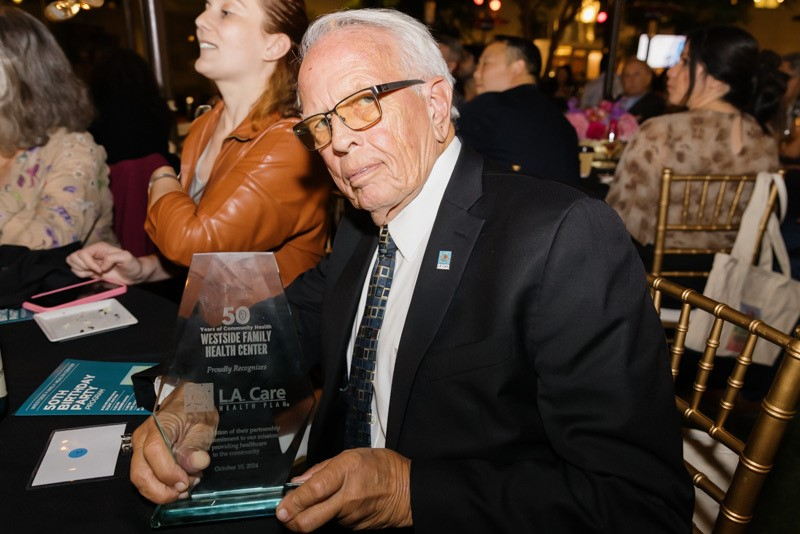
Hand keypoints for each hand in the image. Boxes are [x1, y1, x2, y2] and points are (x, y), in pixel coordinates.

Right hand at [66, 242, 162, 284]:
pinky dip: (81, 274)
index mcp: (99, 247)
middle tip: (95, 271)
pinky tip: (92, 275)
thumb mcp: (127, 258)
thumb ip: (114, 257)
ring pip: (72, 263)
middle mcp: (92, 252)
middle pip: (73, 257)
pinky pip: (76, 270)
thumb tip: (101, 265)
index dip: (88, 263)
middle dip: (82, 266)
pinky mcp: (89, 269)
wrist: (134, 275)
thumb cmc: (132, 265)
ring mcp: (89, 261)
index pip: (82, 253)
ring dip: (80, 270)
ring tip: (93, 273)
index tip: (100, 270)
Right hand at [130, 383, 218, 503]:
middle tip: (186, 489)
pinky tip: (178, 484)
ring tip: (186, 485)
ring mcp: (139, 448)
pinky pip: (145, 479)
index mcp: (160, 423)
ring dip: (162, 491)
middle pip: (140, 472)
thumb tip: (196, 463)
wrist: (187, 403)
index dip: (167, 471)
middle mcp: (143, 437)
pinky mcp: (141, 458)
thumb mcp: (204, 424)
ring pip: (140, 480)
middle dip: (163, 490)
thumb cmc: (195, 410)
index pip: (154, 450)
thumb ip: (198, 444)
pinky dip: (161, 489)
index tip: (184, 482)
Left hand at [276, 448, 411, 531]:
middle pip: (310, 520)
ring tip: (325, 498)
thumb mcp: (351, 455)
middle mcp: (347, 497)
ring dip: (315, 514)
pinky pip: (336, 523)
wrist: (408, 490)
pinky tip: (342, 503)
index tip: (281, 508)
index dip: (293, 502)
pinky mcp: (355, 528)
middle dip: (293, 521)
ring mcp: (351, 516)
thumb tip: (299, 481)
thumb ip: (321, 469)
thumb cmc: (383, 468)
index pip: (312, 491)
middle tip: (286, 516)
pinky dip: (332, 515)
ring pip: (321, 521)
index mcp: (346, 471)